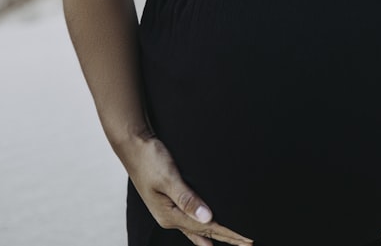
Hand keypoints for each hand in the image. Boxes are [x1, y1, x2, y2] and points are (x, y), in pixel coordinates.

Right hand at [122, 132, 252, 245]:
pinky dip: (200, 231)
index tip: (247, 240)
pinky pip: (189, 222)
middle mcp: (169, 217)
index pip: (206, 228)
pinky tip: (204, 237)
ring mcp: (167, 211)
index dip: (229, 234)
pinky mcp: (168, 202)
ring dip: (216, 236)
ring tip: (232, 243)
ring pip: (197, 229)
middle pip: (204, 232)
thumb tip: (207, 218)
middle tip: (248, 244)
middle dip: (227, 238)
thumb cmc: (149, 158)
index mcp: (169, 215)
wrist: (133, 145)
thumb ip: (187, 199)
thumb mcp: (168, 178)